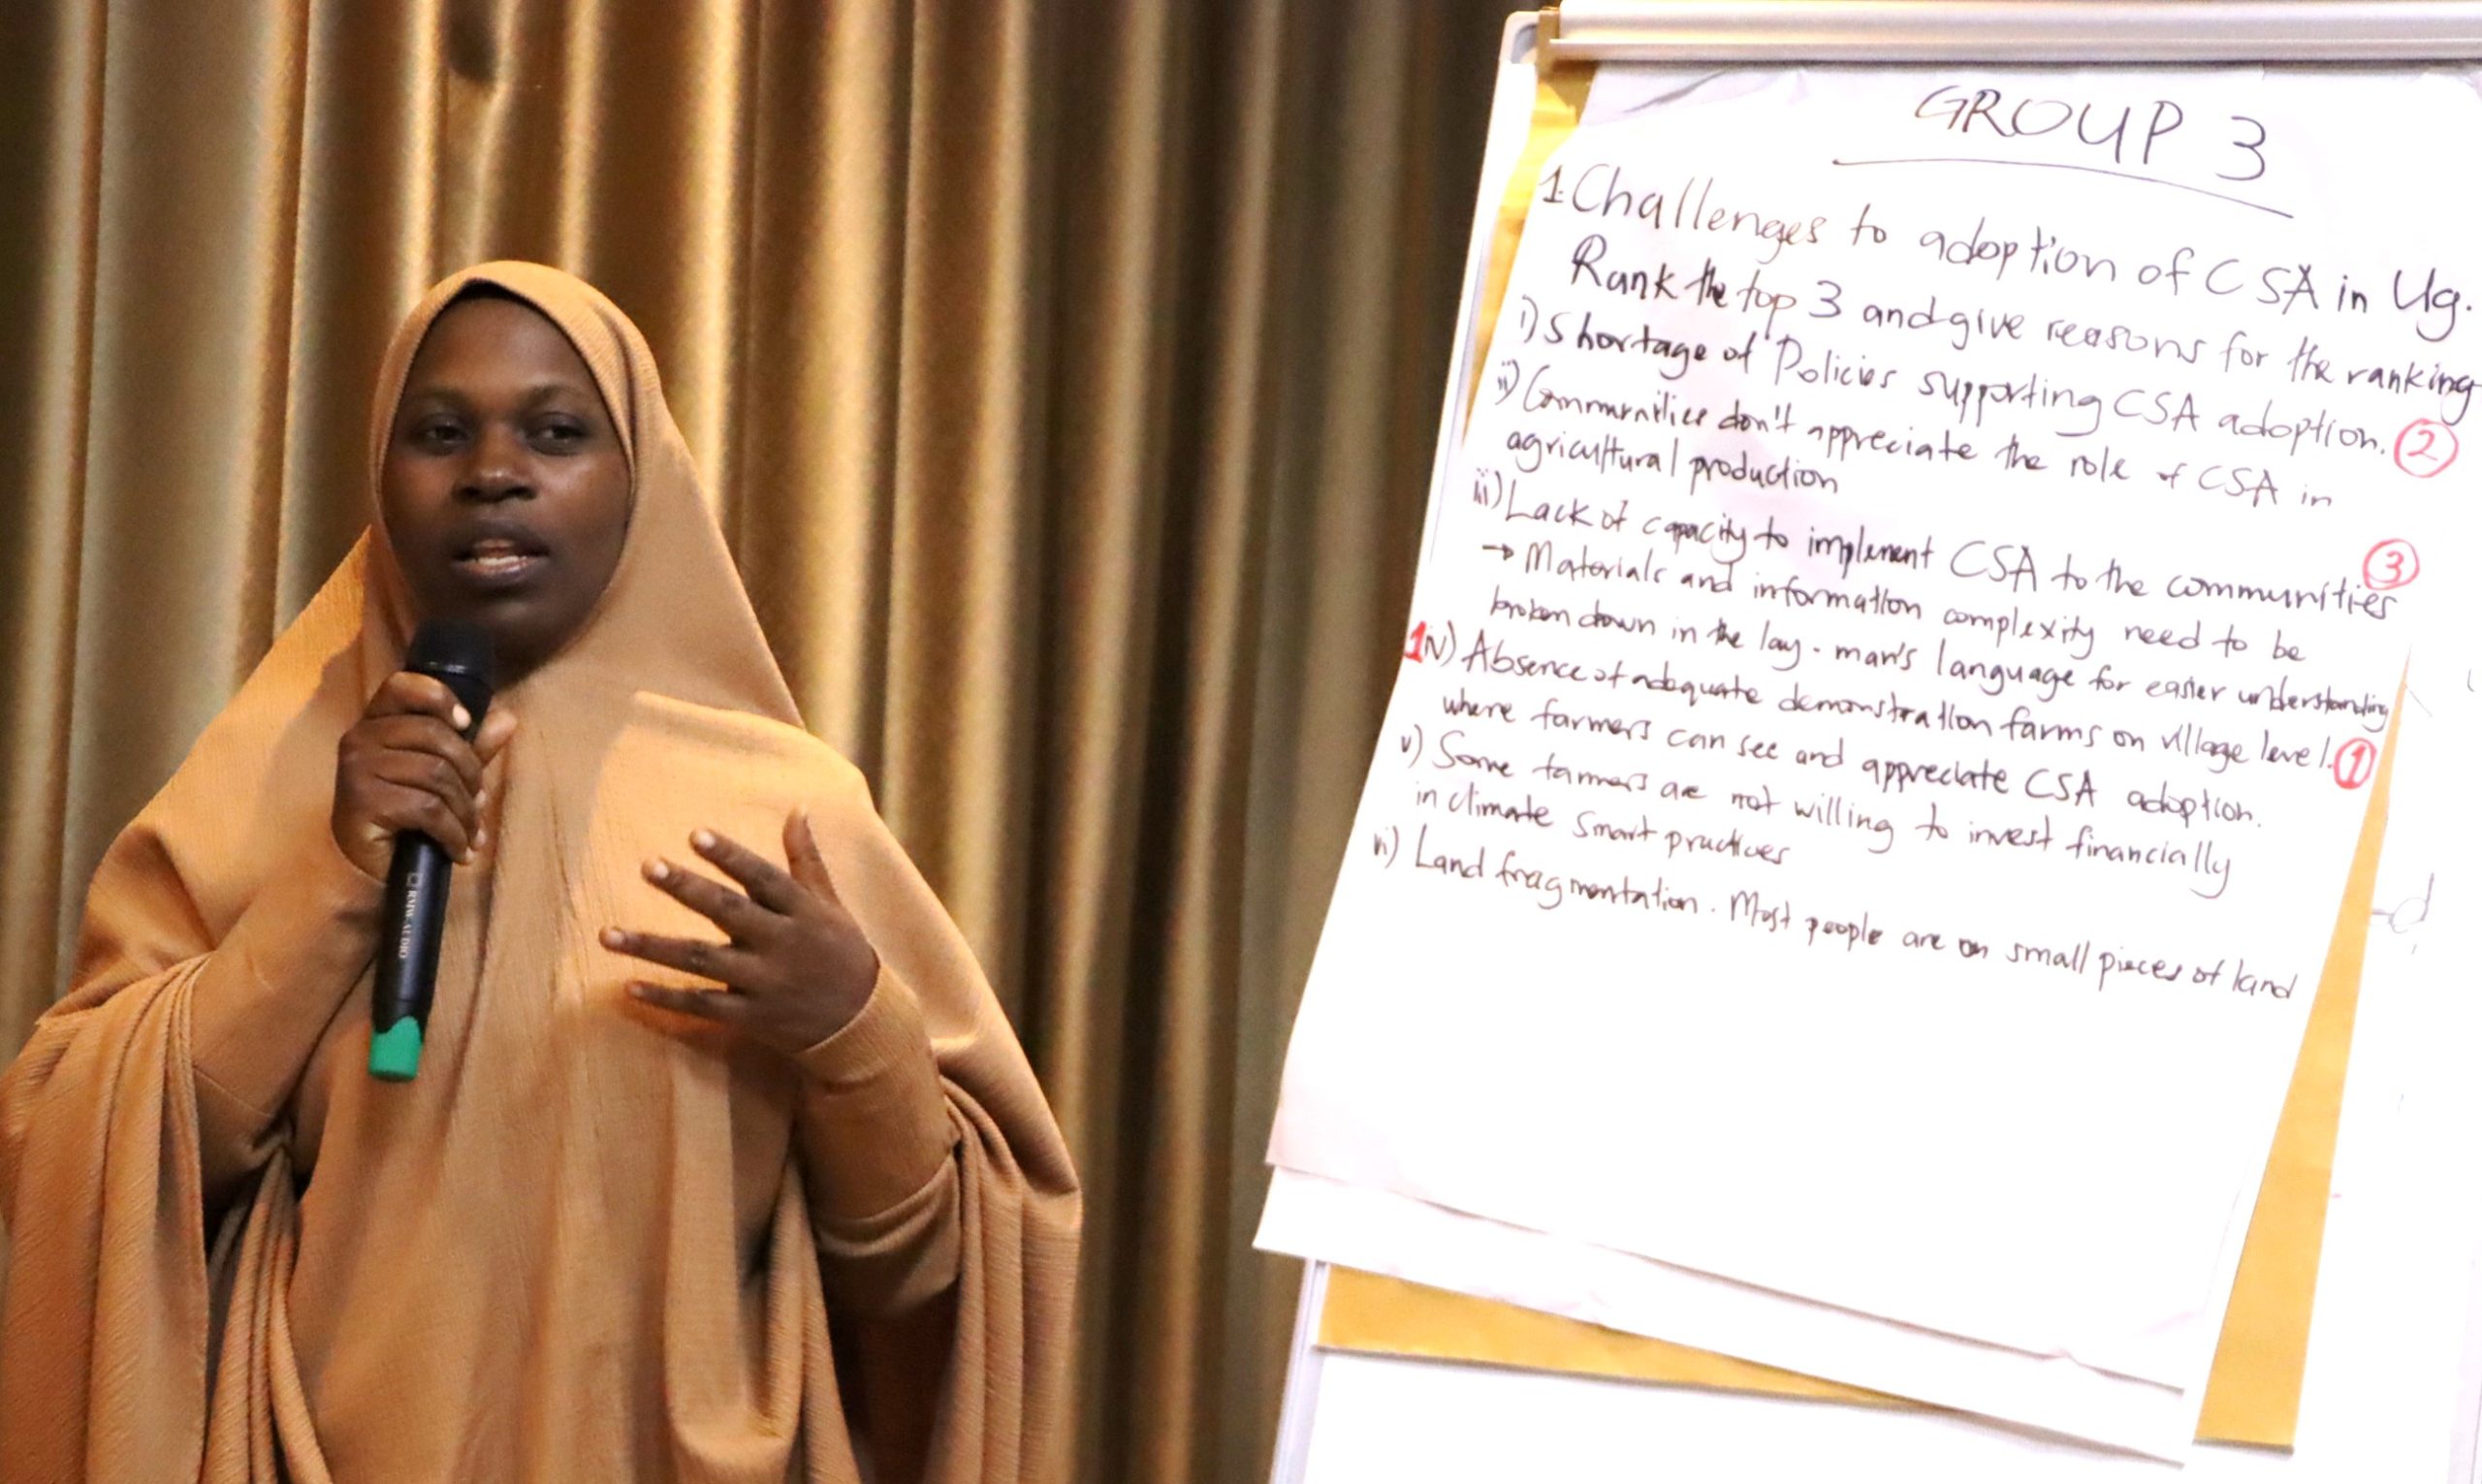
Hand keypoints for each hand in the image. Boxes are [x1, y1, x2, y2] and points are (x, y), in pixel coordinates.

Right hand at [331, 671, 516, 882]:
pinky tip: (459, 851)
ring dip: (466, 811)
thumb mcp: (442, 775)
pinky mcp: (364, 802)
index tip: (466, 723)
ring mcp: (358, 769)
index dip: (440, 698)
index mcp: (377, 721)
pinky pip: (428, 809)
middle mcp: (361, 738)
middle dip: (471, 773)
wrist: (366, 867)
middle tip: (479, 801)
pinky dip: (454, 833)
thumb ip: (471, 745)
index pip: (402, 686)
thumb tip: (507, 718)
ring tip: (471, 832)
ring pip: (437, 775)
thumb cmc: (404, 814)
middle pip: (436, 737)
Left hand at [603, 811, 880, 1056]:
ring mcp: (764, 983)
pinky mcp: (751, 1017)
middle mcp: (782, 944)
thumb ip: (806, 859)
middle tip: (648, 866)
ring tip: (608, 934)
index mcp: (802, 911)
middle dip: (688, 890)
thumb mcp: (830, 903)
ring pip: (702, 961)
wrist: (862, 1023)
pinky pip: (702, 1005)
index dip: (731, 856)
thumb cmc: (842, 952)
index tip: (695, 834)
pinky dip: (665, 998)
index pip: (763, 878)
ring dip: (653, 947)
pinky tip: (629, 986)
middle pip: (728, 913)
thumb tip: (798, 808)